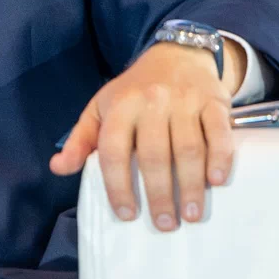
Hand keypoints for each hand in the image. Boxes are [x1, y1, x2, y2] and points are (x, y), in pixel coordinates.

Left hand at [49, 39, 245, 231]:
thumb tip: (58, 168)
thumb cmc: (134, 90)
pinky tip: (217, 182)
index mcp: (120, 106)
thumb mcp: (100, 108)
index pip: (114, 151)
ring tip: (191, 215)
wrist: (176, 54)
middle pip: (154, 155)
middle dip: (159, 195)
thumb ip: (80, 140)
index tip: (127, 215)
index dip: (118, 186)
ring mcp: (185, 101)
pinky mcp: (214, 102)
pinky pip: (219, 134)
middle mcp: (152, 102)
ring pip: (189, 148)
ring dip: (191, 186)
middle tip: (164, 225)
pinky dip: (220, 159)